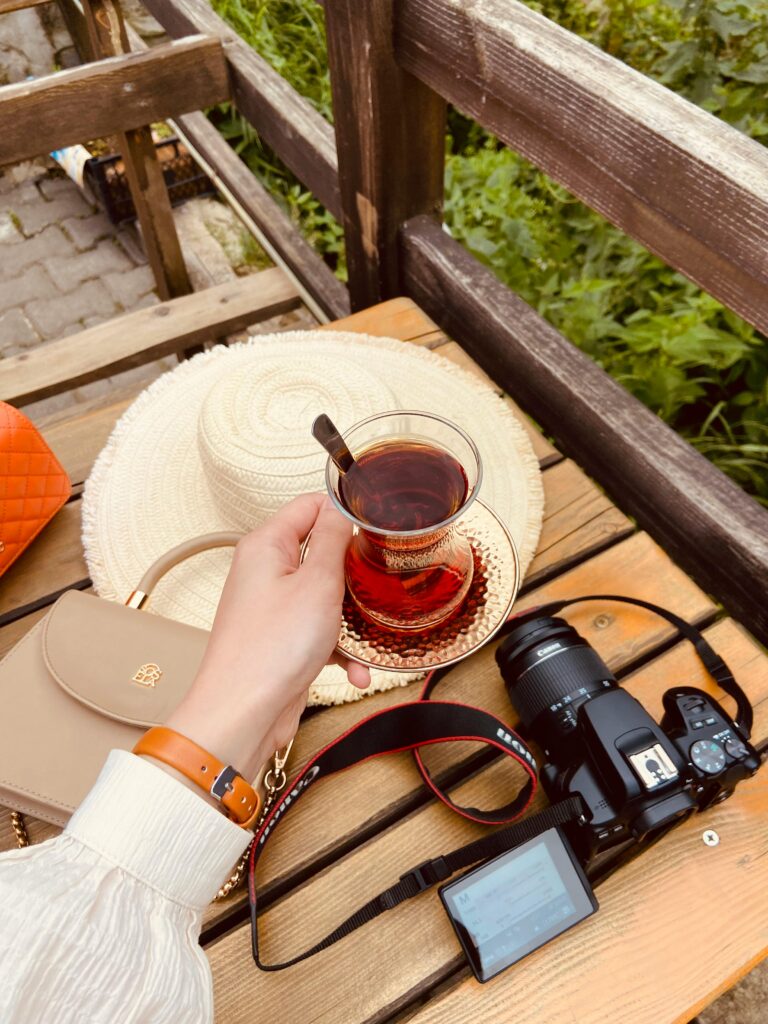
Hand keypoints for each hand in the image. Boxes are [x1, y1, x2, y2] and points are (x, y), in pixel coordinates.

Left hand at [163, 493, 369, 783]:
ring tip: (372, 637)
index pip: (309, 506)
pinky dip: (340, 649)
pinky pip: (320, 631)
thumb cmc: (271, 649)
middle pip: (322, 553)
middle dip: (355, 573)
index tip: (376, 526)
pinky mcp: (282, 639)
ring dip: (352, 619)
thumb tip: (341, 506)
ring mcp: (273, 606)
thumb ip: (333, 539)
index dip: (344, 511)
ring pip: (326, 596)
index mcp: (266, 545)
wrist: (243, 714)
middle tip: (382, 582)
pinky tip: (356, 671)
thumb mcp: (317, 583)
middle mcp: (265, 571)